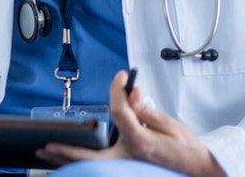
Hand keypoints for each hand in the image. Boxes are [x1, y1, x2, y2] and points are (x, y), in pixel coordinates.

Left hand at [36, 70, 227, 176]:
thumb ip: (143, 109)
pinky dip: (84, 163)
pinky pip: (100, 167)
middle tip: (44, 144)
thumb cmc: (187, 151)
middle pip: (89, 155)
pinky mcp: (128, 171)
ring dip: (69, 159)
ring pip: (91, 165)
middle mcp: (129, 157)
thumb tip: (129, 95)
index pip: (118, 110)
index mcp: (140, 141)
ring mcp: (127, 167)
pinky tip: (72, 159)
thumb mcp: (168, 124)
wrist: (201, 171)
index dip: (117, 90)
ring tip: (48, 152)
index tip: (121, 76)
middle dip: (64, 149)